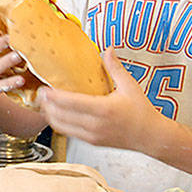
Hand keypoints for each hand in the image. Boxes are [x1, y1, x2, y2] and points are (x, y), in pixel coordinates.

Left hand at [35, 50, 165, 151]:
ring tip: (45, 103)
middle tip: (40, 93)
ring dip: (50, 115)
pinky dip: (59, 123)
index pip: (70, 103)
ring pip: (61, 127)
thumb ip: (115, 68)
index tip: (44, 88)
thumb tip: (108, 49)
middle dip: (46, 105)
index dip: (53, 97)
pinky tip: (57, 114)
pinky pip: (69, 133)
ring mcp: (92, 135)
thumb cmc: (142, 111)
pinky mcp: (92, 142)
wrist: (152, 137)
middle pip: (60, 116)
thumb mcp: (130, 86)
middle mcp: (95, 124)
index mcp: (103, 109)